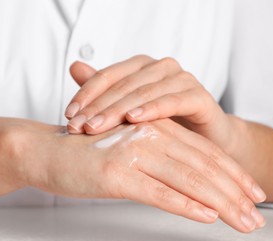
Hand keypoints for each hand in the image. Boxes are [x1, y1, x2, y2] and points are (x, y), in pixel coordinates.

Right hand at [25, 119, 265, 232]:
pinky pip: (159, 192)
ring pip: (189, 179)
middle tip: (257, 216)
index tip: (254, 193)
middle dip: (236, 193)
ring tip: (244, 222)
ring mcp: (134, 152)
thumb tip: (191, 182)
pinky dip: (186, 205)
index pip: (205, 152)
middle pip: (204, 166)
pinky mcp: (116, 173)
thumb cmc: (87, 150)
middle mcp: (150, 134)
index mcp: (156, 126)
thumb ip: (160, 157)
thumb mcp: (130, 145)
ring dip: (222, 203)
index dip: (234, 174)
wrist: (46, 149)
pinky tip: (207, 216)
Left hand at [65, 55, 234, 152]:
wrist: (204, 142)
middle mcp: (162, 68)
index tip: (68, 115)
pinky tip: (134, 119)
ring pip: (144, 92)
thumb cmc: (165, 125)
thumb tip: (75, 67)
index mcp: (143, 67)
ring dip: (118, 109)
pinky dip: (153, 109)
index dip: (86, 94)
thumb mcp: (131, 110)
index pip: (108, 75)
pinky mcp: (200, 97)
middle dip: (98, 106)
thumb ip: (106, 90)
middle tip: (77, 126)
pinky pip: (174, 101)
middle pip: (124, 84)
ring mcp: (182, 80)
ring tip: (96, 126)